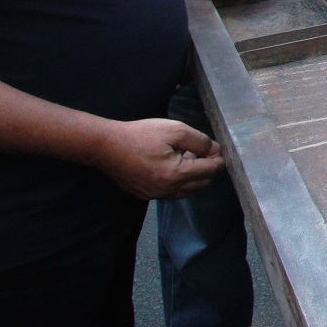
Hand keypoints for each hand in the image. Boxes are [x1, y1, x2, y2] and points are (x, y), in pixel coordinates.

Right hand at [93, 118, 224, 199]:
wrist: (107, 146)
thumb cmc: (140, 135)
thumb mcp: (175, 130)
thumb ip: (200, 141)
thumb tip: (216, 150)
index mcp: (177, 174)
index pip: (210, 171)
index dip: (219, 159)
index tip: (219, 149)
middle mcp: (168, 190)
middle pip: (202, 183)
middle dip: (207, 168)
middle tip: (201, 150)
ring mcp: (156, 195)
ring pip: (187, 190)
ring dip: (193, 176)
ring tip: (185, 155)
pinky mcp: (146, 195)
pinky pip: (172, 192)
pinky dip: (179, 181)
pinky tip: (172, 165)